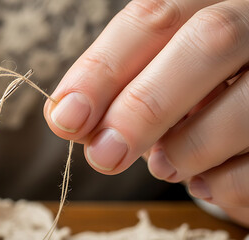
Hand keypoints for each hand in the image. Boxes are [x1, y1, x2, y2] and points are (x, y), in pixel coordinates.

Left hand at [44, 0, 248, 226]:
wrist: (247, 116)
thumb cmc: (196, 92)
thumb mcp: (156, 78)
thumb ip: (116, 89)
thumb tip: (65, 114)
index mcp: (210, 0)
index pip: (152, 16)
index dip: (103, 67)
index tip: (67, 116)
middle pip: (207, 41)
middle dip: (145, 106)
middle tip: (105, 155)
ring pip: (247, 101)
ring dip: (188, 146)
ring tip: (164, 166)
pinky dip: (226, 181)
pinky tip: (206, 178)